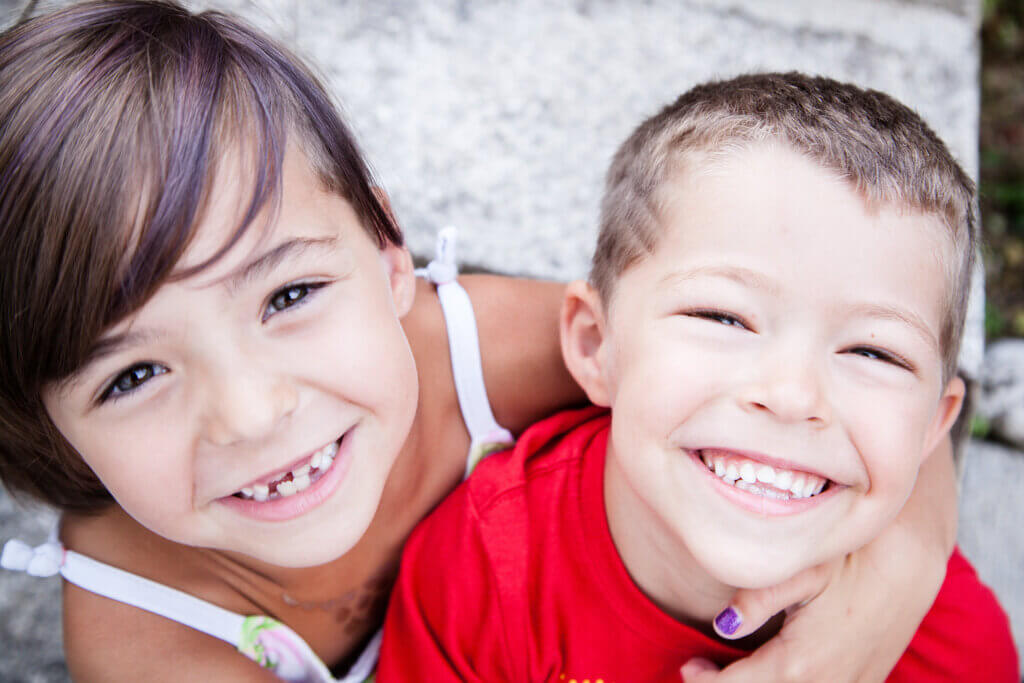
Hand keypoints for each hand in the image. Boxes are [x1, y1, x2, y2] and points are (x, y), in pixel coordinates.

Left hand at [682, 435, 955, 682]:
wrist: (907, 568)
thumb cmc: (849, 563)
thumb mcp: (803, 572)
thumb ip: (760, 597)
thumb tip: (723, 623)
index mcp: (799, 664)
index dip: (704, 682)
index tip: (689, 664)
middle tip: (703, 670)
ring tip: (731, 672)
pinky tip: (774, 670)